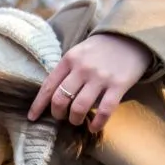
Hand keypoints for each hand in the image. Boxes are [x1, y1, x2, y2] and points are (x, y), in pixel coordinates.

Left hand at [28, 34, 153, 132]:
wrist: (131, 37)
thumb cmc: (100, 49)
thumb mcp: (77, 53)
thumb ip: (65, 71)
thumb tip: (51, 96)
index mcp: (69, 60)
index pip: (48, 87)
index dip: (38, 105)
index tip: (32, 118)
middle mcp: (82, 68)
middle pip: (60, 99)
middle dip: (57, 114)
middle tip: (61, 117)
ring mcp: (100, 77)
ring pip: (79, 107)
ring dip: (75, 119)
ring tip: (77, 120)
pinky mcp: (118, 85)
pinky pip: (105, 110)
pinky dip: (97, 123)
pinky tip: (93, 127)